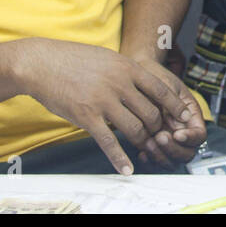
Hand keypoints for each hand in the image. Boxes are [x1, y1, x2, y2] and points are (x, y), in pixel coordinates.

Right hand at [14, 38, 195, 174]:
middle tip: (158, 135)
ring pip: (135, 128)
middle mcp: (120, 84)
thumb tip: (144, 81)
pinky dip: (120, 159)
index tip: (183, 117)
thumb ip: (127, 71)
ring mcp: (104, 101)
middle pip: (151, 113)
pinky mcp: (87, 117)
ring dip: (142, 141)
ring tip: (144, 147)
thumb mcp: (108, 57)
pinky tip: (127, 169)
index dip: (174, 107)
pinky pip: (109, 142)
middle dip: (157, 128)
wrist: (42, 64)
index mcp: (127, 68)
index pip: (161, 90)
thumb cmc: (74, 59)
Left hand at [129, 56, 206, 169]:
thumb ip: (175, 101)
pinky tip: (141, 152)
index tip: (177, 134)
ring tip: (148, 143)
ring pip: (171, 161)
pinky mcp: (151, 145)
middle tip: (160, 137)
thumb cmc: (154, 78)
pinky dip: (149, 160)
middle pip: (187, 153)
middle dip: (174, 150)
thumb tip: (184, 117)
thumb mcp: (168, 85)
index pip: (199, 136)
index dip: (191, 138)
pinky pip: (154, 161)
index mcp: (191, 117)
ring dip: (161, 156)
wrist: (136, 75)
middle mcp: (181, 132)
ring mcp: (167, 140)